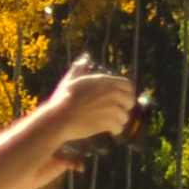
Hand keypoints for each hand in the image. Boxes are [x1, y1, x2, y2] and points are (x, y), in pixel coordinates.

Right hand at [23, 58, 139, 185]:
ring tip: (108, 123)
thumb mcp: (70, 79)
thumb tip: (85, 56)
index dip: (126, 94)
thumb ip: (80, 67)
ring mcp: (111, 107)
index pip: (128, 85)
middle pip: (130, 101)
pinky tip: (109, 131)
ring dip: (118, 121)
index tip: (120, 100)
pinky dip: (115, 131)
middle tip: (113, 113)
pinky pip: (120, 127)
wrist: (57, 118)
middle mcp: (110, 92)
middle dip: (124, 108)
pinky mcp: (109, 121)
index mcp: (103, 81)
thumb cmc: (62, 99)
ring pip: (125, 116)